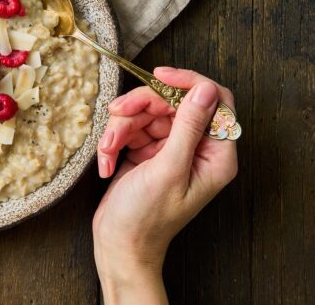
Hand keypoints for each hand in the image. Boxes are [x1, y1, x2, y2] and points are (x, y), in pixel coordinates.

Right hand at [92, 67, 237, 304]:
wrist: (118, 245)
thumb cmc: (146, 218)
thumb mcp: (167, 169)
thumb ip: (188, 127)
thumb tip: (205, 90)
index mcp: (215, 155)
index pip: (213, 100)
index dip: (188, 83)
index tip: (158, 77)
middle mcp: (196, 148)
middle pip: (171, 102)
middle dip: (140, 108)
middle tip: (117, 115)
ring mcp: (169, 149)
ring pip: (145, 113)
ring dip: (120, 128)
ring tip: (108, 151)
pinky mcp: (146, 151)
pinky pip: (130, 128)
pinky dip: (114, 141)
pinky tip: (106, 162)